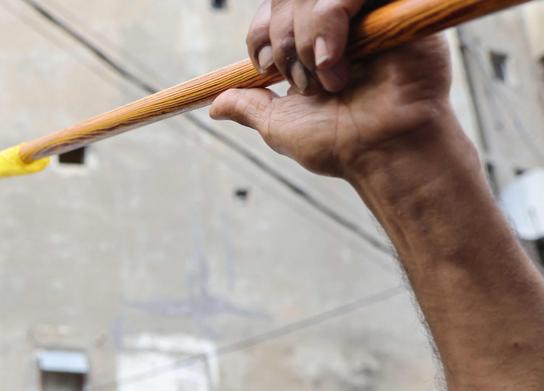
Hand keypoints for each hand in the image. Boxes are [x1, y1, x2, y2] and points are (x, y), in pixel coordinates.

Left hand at [211, 0, 454, 178]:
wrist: (387, 152)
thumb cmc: (342, 143)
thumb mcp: (280, 124)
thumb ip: (249, 106)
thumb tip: (215, 106)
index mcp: (315, 41)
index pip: (276, 7)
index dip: (261, 31)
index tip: (262, 67)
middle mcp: (342, 22)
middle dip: (282, 40)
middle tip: (301, 82)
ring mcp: (370, 13)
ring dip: (305, 38)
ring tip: (326, 79)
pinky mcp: (398, 8)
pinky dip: (329, 22)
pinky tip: (333, 61)